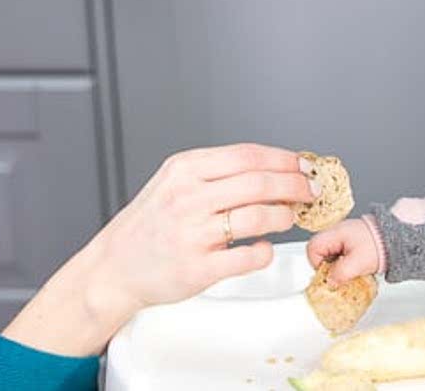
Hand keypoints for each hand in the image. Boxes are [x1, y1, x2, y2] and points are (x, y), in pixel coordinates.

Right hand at [89, 143, 317, 310]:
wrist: (114, 267)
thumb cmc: (149, 225)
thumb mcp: (173, 182)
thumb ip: (216, 173)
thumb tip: (272, 168)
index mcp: (184, 170)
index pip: (248, 155)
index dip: (284, 160)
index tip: (304, 166)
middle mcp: (188, 198)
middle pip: (260, 183)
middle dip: (296, 186)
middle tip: (311, 192)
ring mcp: (192, 234)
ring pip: (259, 217)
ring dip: (284, 217)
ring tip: (288, 218)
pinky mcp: (198, 269)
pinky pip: (249, 256)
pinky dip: (265, 251)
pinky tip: (261, 247)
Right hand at [306, 218, 380, 286]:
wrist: (396, 239)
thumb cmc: (378, 246)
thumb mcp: (357, 264)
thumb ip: (340, 273)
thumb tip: (330, 282)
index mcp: (335, 233)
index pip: (313, 248)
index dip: (316, 263)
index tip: (328, 273)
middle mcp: (337, 232)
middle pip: (320, 251)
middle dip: (327, 266)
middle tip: (339, 275)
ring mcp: (344, 236)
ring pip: (330, 254)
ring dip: (337, 266)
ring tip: (350, 272)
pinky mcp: (351, 242)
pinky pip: (340, 255)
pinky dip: (344, 264)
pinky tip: (354, 268)